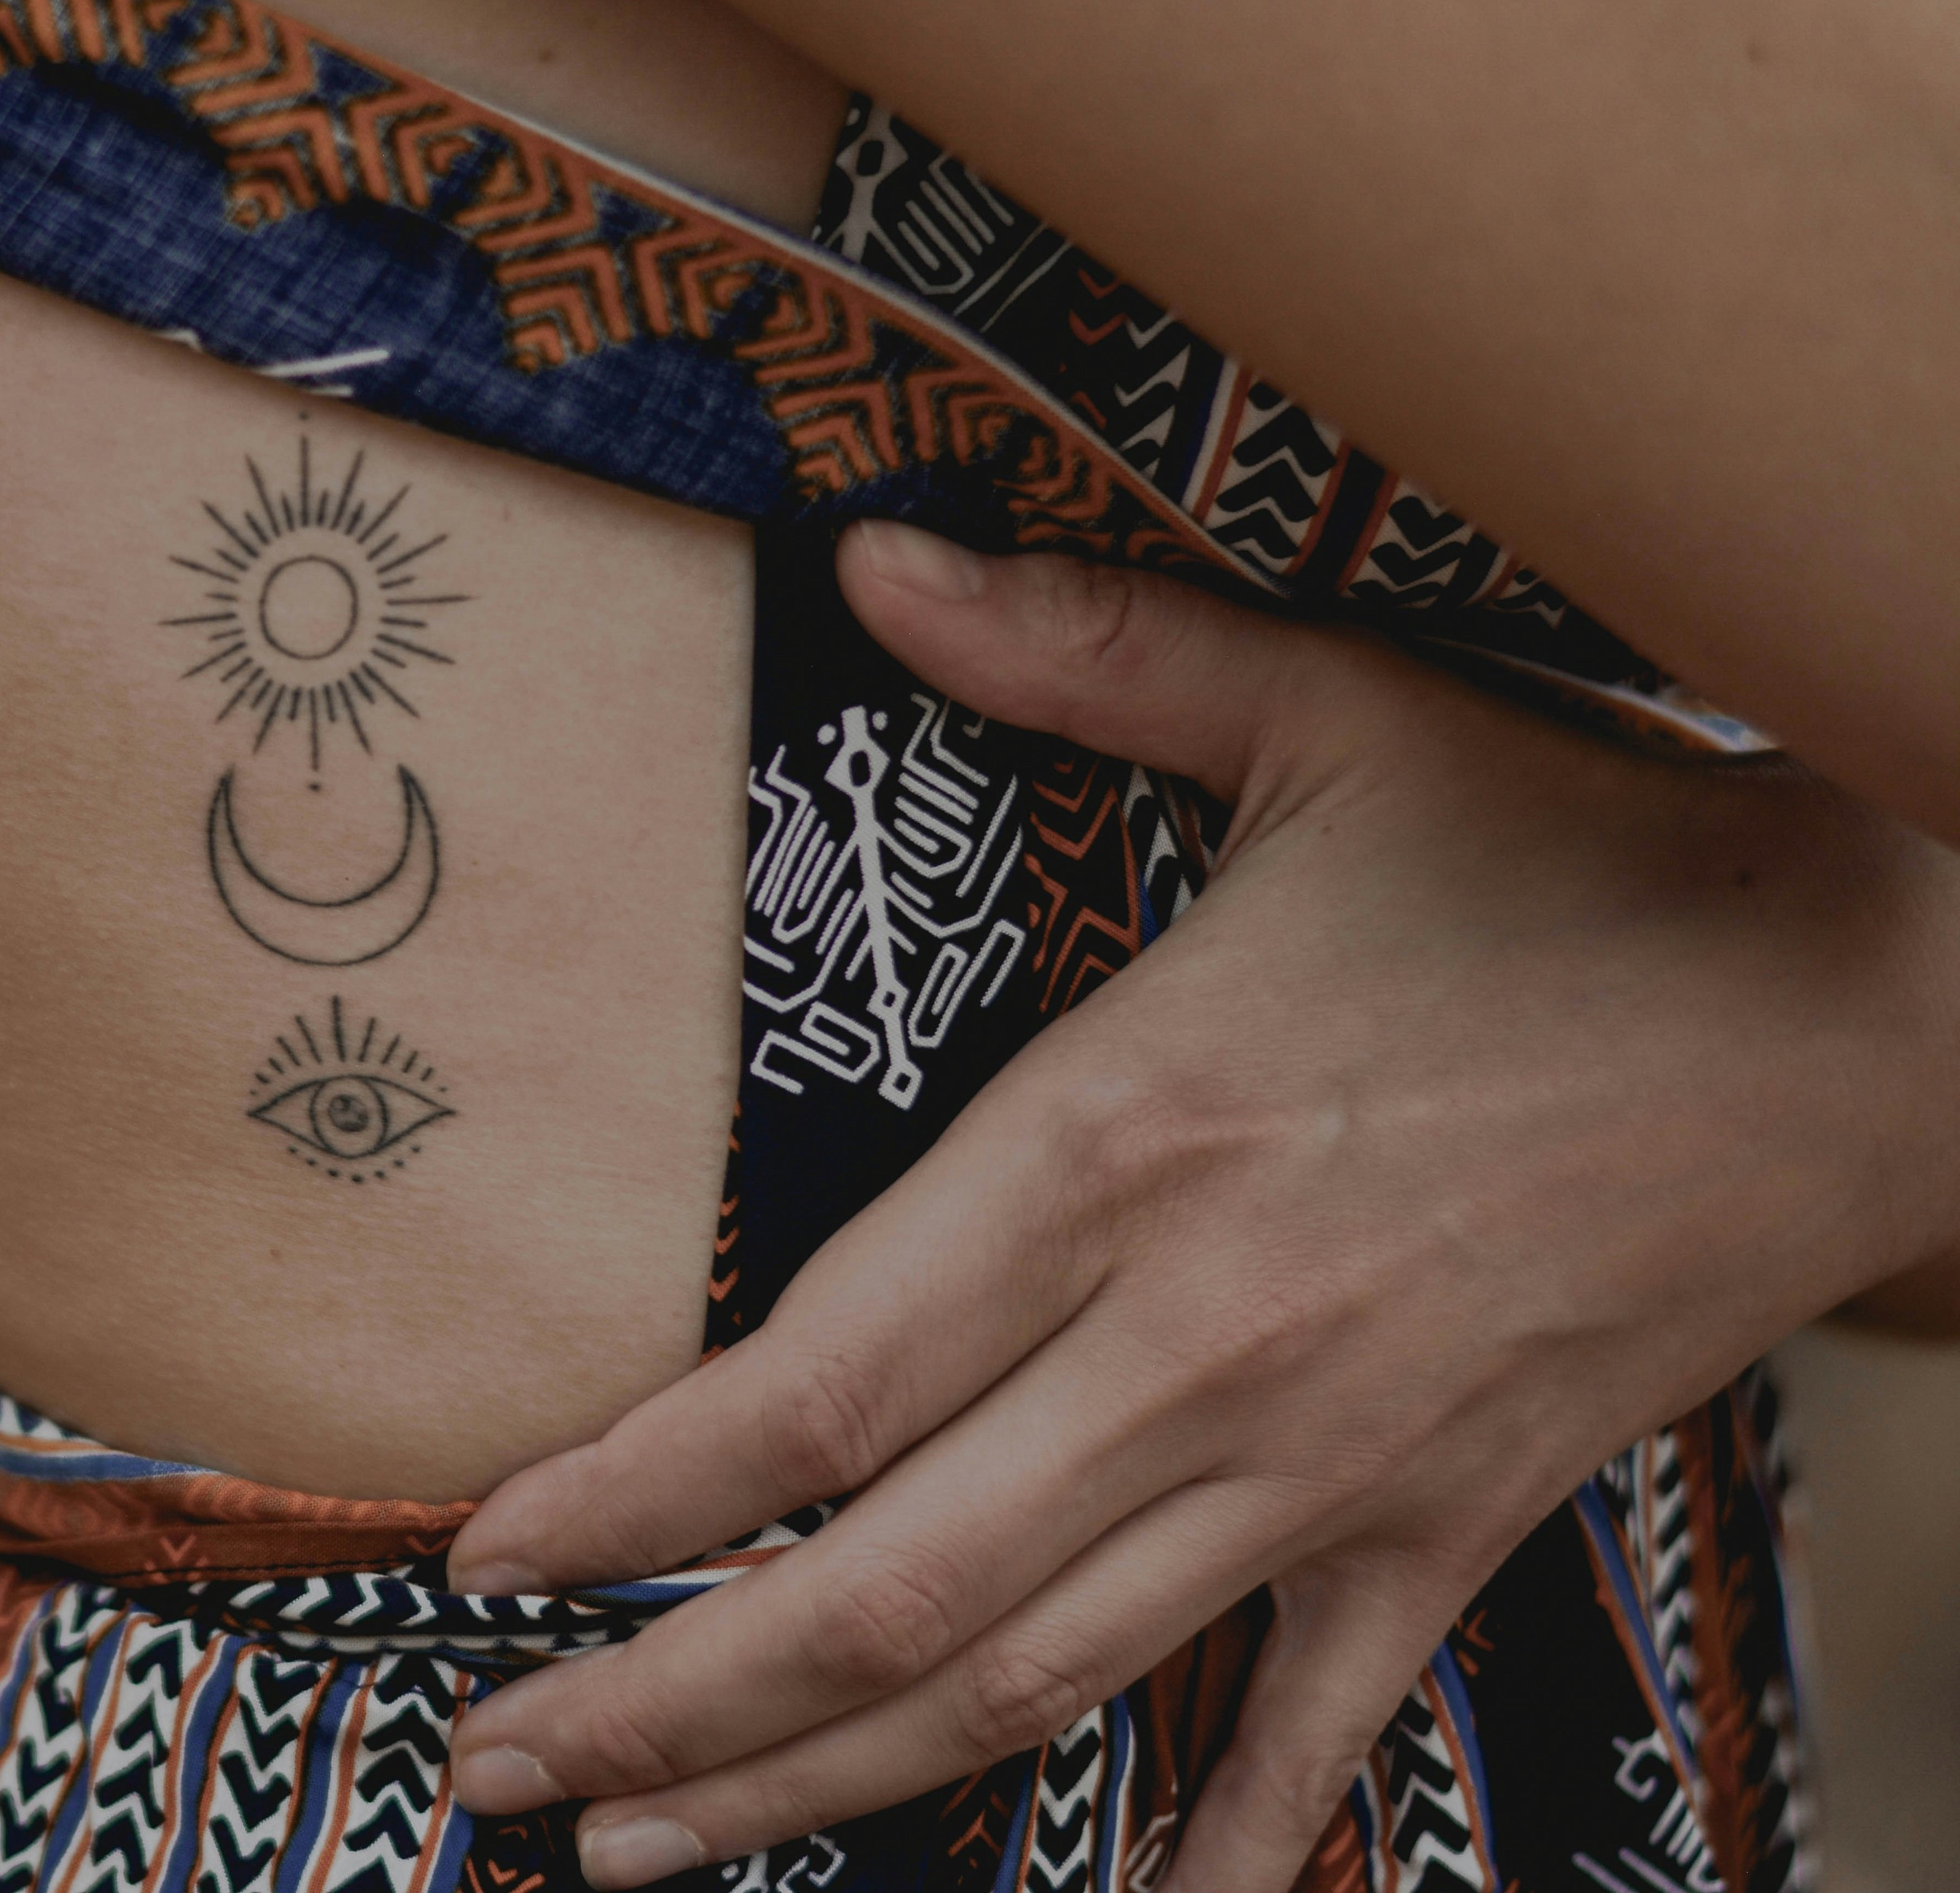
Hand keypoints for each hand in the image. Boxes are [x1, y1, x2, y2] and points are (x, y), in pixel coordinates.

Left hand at [443, 523, 1959, 1889]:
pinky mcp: (1451, 1528)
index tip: (488, 1558)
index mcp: (1122, 1144)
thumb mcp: (1322, 712)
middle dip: (668, 1701)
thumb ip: (1079, 644)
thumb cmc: (1579, 851)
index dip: (633, 1493)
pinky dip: (1201, 1853)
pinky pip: (1307, 1739)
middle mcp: (1198, 1339)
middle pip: (882, 1589)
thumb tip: (869, 547)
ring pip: (1035, 1684)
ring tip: (651, 1854)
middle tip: (495, 1778)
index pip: (816, 1381)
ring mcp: (1328, 1463)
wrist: (1876, 1000)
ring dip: (827, 1788)